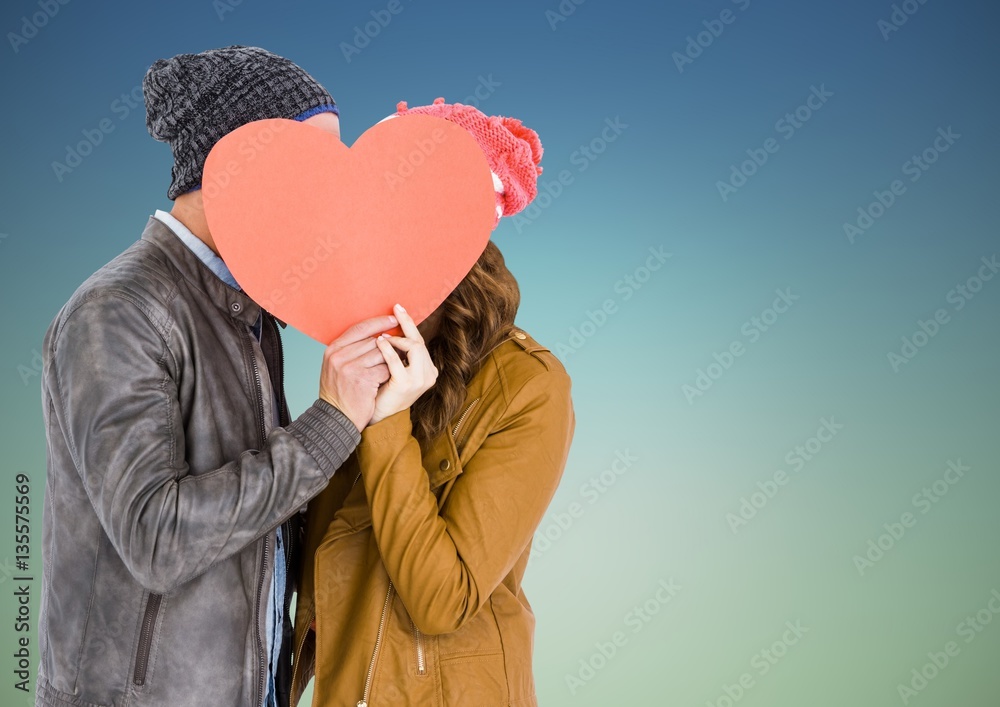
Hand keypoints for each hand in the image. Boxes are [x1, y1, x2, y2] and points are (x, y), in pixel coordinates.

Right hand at [319, 314, 397, 430]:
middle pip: (373, 341)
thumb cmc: (338, 393)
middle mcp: (339, 356)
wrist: (335, 419)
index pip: (359, 328)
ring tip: (394, 367)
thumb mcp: (335, 367)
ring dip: (390, 361)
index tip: (392, 320)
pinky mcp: (363, 380)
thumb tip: (375, 335)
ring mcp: (350, 368)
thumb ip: (350, 350)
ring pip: (381, 354)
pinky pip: (385, 369)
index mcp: (332, 349)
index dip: (378, 322)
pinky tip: (388, 380)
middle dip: (388, 345)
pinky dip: (390, 374)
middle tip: (399, 349)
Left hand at [370, 304, 438, 424]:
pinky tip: (378, 342)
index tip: (398, 310)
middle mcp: (429, 374)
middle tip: (396, 308)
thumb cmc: (383, 391)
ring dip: (398, 339)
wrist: (377, 416)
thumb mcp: (395, 369)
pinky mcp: (406, 384)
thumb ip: (398, 353)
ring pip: (415, 348)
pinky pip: (396, 361)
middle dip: (407, 323)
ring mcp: (420, 380)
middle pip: (420, 341)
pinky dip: (388, 349)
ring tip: (382, 336)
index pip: (420, 342)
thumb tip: (389, 326)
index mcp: (428, 370)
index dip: (410, 325)